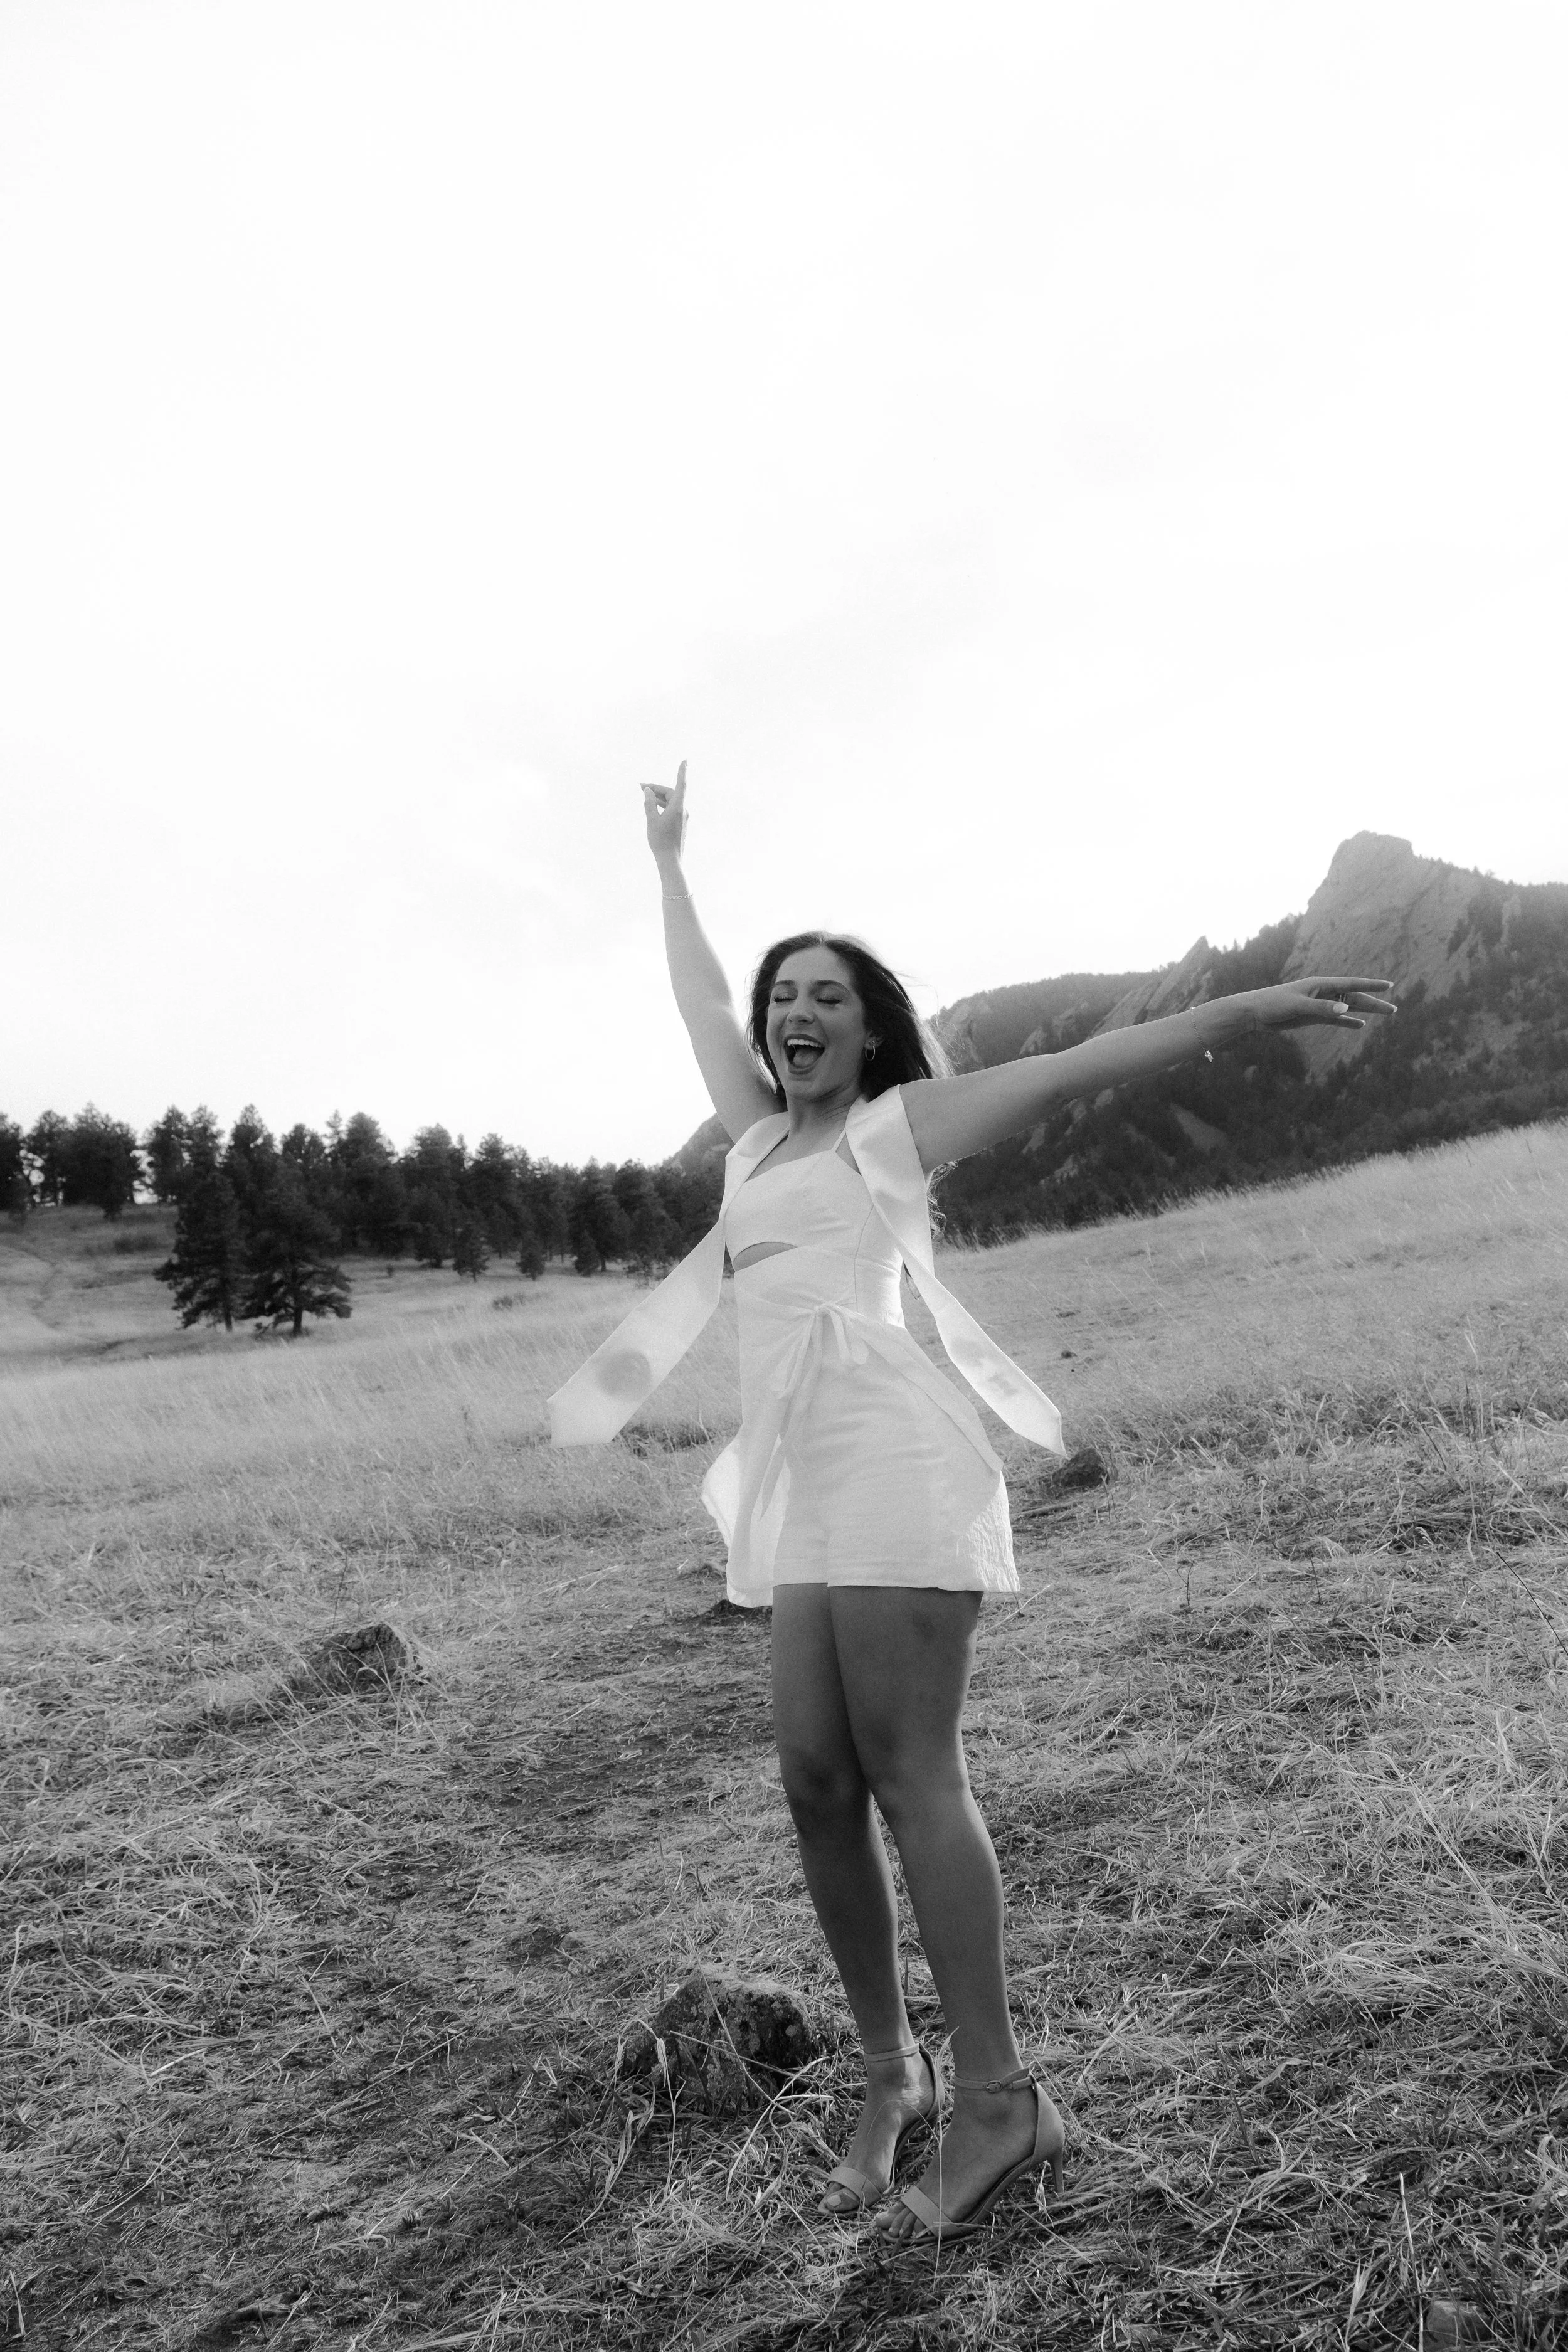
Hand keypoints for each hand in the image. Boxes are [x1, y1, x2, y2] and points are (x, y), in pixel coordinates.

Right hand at [642, 760, 687, 861]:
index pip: (681, 785)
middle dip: (655, 789)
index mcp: (678, 807)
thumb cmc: (660, 841)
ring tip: (643, 794)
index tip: (685, 761)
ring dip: (657, 797)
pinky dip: (662, 805)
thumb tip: (648, 791)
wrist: (670, 861)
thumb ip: (649, 803)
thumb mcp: (651, 820)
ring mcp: (683, 817)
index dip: (682, 772)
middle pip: (670, 793)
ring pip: (670, 801)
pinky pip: (671, 809)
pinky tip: (652, 807)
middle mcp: (683, 810)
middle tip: (639, 786)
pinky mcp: (680, 823)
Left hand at [1248, 975, 1397, 1031]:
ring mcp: (1319, 1005)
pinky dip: (1348, 1022)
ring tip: (1385, 1013)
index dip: (1371, 986)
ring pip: (1348, 1008)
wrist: (1254, 1012)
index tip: (1389, 985)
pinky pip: (1335, 1019)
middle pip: (1354, 998)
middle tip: (1395, 1009)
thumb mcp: (1298, 1006)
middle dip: (1374, 1003)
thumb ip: (1322, 1008)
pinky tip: (1360, 1025)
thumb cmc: (1273, 1004)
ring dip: (1365, 1011)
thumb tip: (1346, 1010)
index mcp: (1320, 985)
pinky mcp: (1312, 1016)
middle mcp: (1323, 993)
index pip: (1351, 985)